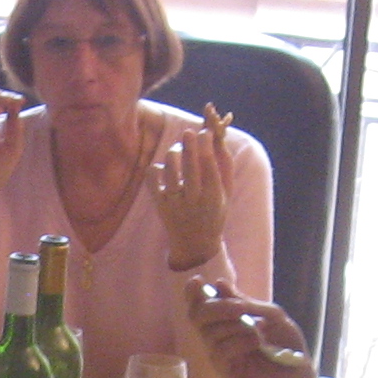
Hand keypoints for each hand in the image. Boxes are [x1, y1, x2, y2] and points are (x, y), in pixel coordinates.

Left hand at [153, 116, 234, 271]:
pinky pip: (152, 178)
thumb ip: (224, 164)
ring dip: (174, 153)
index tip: (205, 132)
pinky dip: (156, 168)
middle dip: (189, 144)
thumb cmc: (214, 211)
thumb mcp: (225, 192)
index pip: (209, 165)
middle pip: (190, 165)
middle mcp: (194, 200)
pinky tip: (164, 168)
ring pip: (170, 168)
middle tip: (188, 132)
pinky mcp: (160, 205)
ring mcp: (175, 203)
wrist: (196, 245)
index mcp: (214, 195)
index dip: (206, 145)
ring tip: (178, 152)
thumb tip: (218, 134)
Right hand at [184, 280, 332, 377]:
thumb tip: (219, 284)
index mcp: (228, 320)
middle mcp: (219, 336)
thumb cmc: (287, 347)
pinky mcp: (224, 371)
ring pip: (209, 332)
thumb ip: (248, 302)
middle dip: (217, 307)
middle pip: (197, 316)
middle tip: (241, 308)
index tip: (197, 281)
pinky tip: (257, 344)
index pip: (201, 305)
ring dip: (236, 326)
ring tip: (258, 332)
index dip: (193, 293)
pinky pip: (220, 350)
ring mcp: (220, 354)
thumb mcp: (272, 316)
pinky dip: (240, 341)